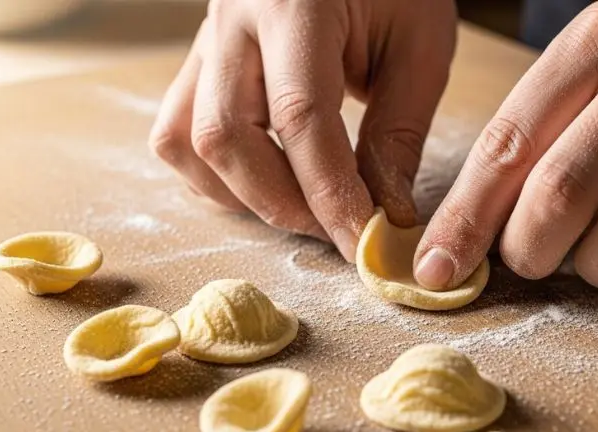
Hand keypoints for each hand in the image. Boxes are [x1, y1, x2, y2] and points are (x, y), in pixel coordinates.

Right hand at [149, 0, 455, 260]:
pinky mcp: (200, 59)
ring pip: (185, 141)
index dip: (329, 193)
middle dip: (283, 204)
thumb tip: (382, 216)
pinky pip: (177, 133)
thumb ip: (399, 132)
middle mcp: (233, 20)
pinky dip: (216, 176)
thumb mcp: (420, 46)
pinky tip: (266, 182)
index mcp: (295, 4)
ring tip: (303, 208)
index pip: (300, 116)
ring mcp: (206, 39)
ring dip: (242, 195)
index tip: (362, 242)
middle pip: (226, 136)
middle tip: (337, 228)